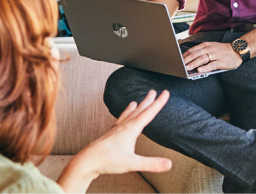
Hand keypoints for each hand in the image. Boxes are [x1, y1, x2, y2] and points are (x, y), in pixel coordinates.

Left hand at [56, 90, 171, 193]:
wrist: (88, 160)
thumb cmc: (108, 160)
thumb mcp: (132, 163)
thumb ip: (151, 163)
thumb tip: (168, 164)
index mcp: (131, 129)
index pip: (149, 113)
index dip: (159, 102)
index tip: (165, 92)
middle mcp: (124, 126)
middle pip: (139, 110)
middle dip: (148, 101)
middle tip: (154, 91)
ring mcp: (116, 129)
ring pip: (129, 114)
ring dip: (136, 107)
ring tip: (137, 101)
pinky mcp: (110, 134)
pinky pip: (120, 120)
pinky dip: (124, 115)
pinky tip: (122, 118)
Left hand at [182, 42, 241, 72]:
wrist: (237, 50)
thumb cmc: (223, 50)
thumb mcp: (211, 47)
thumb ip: (202, 51)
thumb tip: (191, 58)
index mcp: (206, 45)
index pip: (193, 50)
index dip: (185, 55)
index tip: (179, 60)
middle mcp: (210, 49)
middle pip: (196, 54)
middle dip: (187, 60)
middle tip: (180, 65)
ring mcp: (215, 55)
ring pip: (202, 59)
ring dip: (193, 64)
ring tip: (187, 68)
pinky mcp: (221, 62)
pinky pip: (211, 65)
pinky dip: (205, 67)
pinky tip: (199, 70)